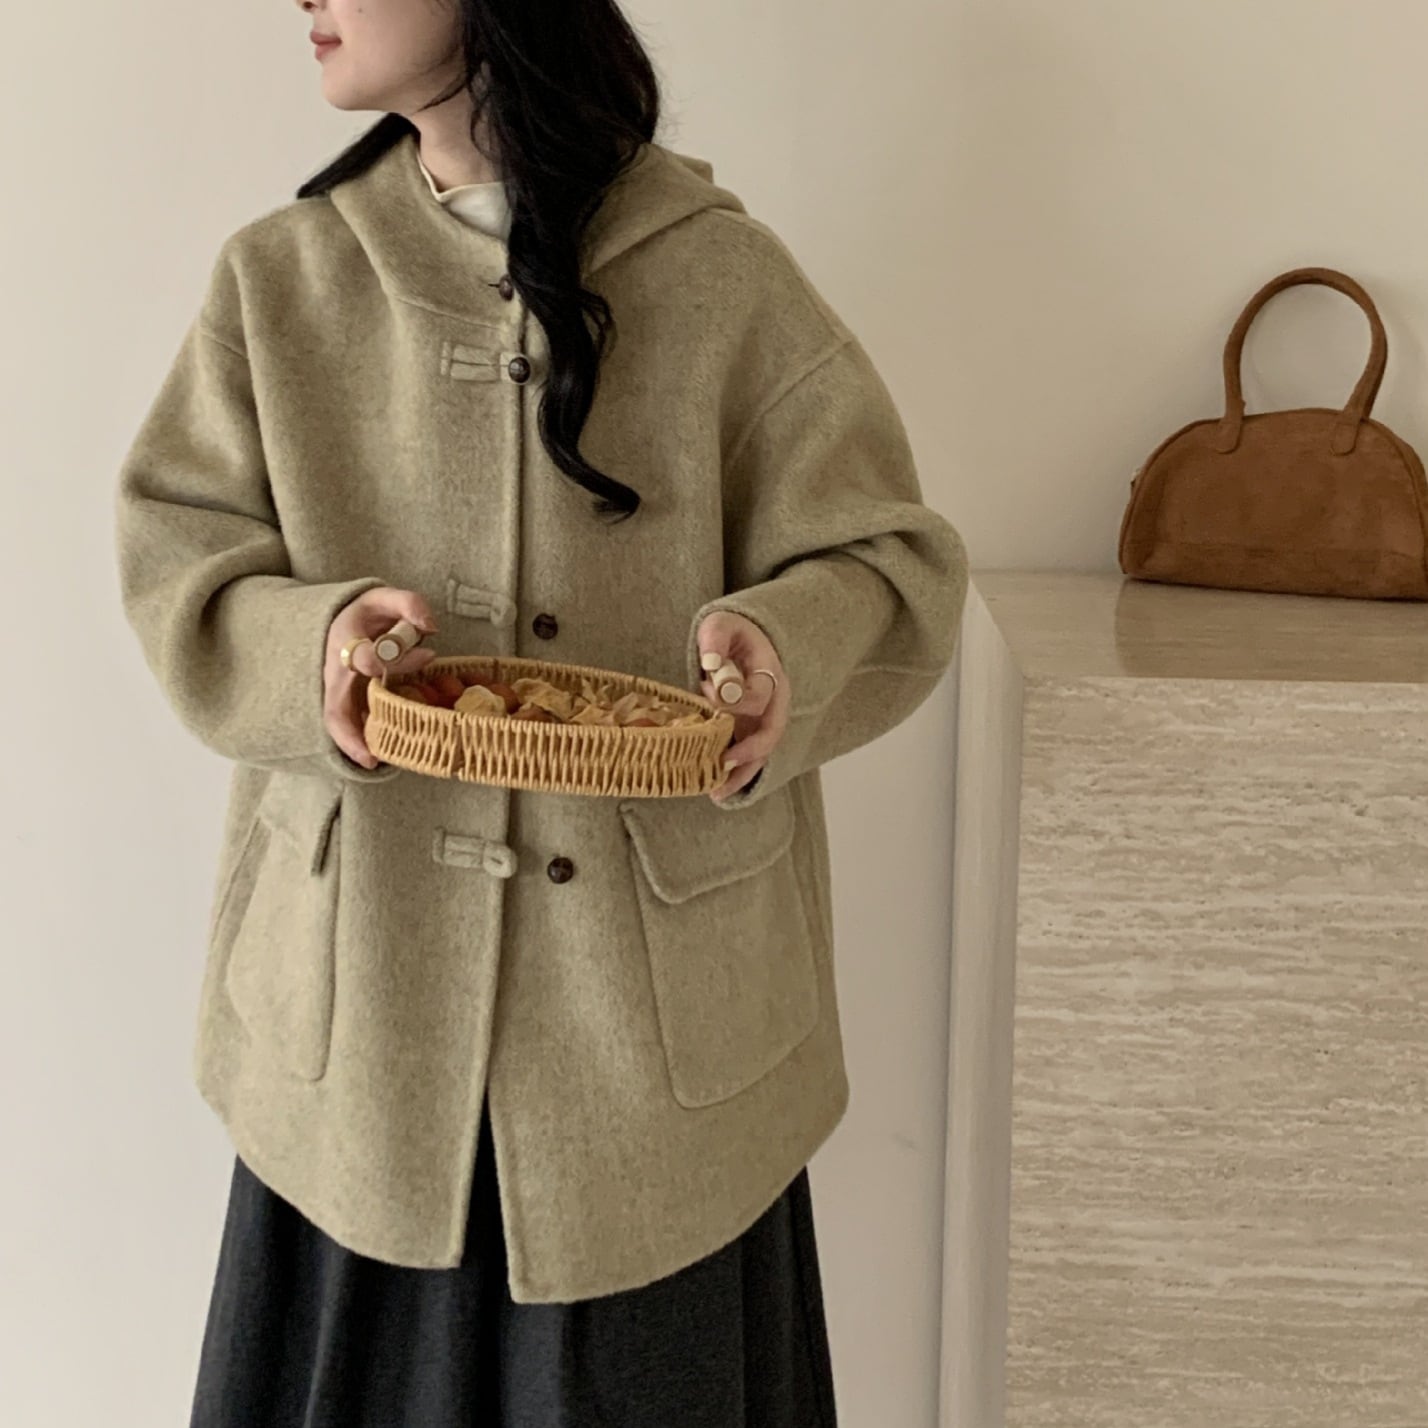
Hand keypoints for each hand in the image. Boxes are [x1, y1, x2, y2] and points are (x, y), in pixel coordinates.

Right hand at [325, 587, 439, 768]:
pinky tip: (374, 761)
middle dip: (350, 731)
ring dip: (351, 744)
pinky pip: (344, 726)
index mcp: (346, 642)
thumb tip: (431, 627)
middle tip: (371, 756)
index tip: (429, 655)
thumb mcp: (384, 597)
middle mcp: (336, 671)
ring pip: (336, 721)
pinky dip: (355, 744)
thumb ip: (409, 604)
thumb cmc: (368, 614)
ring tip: (371, 762)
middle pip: (335, 705)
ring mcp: (337, 690)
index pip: (369, 659)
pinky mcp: (344, 702)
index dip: (401, 660)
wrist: (343, 621)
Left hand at [695, 610, 789, 802]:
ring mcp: (763, 719)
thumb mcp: (720, 625)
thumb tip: (711, 663)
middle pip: (771, 734)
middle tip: (723, 764)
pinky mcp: (750, 730)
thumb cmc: (730, 633)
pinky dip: (735, 775)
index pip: (760, 696)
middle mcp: (774, 702)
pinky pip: (748, 757)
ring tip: (717, 793)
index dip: (732, 699)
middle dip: (748, 753)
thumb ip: (715, 640)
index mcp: (771, 675)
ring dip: (741, 775)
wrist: (740, 640)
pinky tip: (716, 790)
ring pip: (761, 753)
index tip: (706, 690)